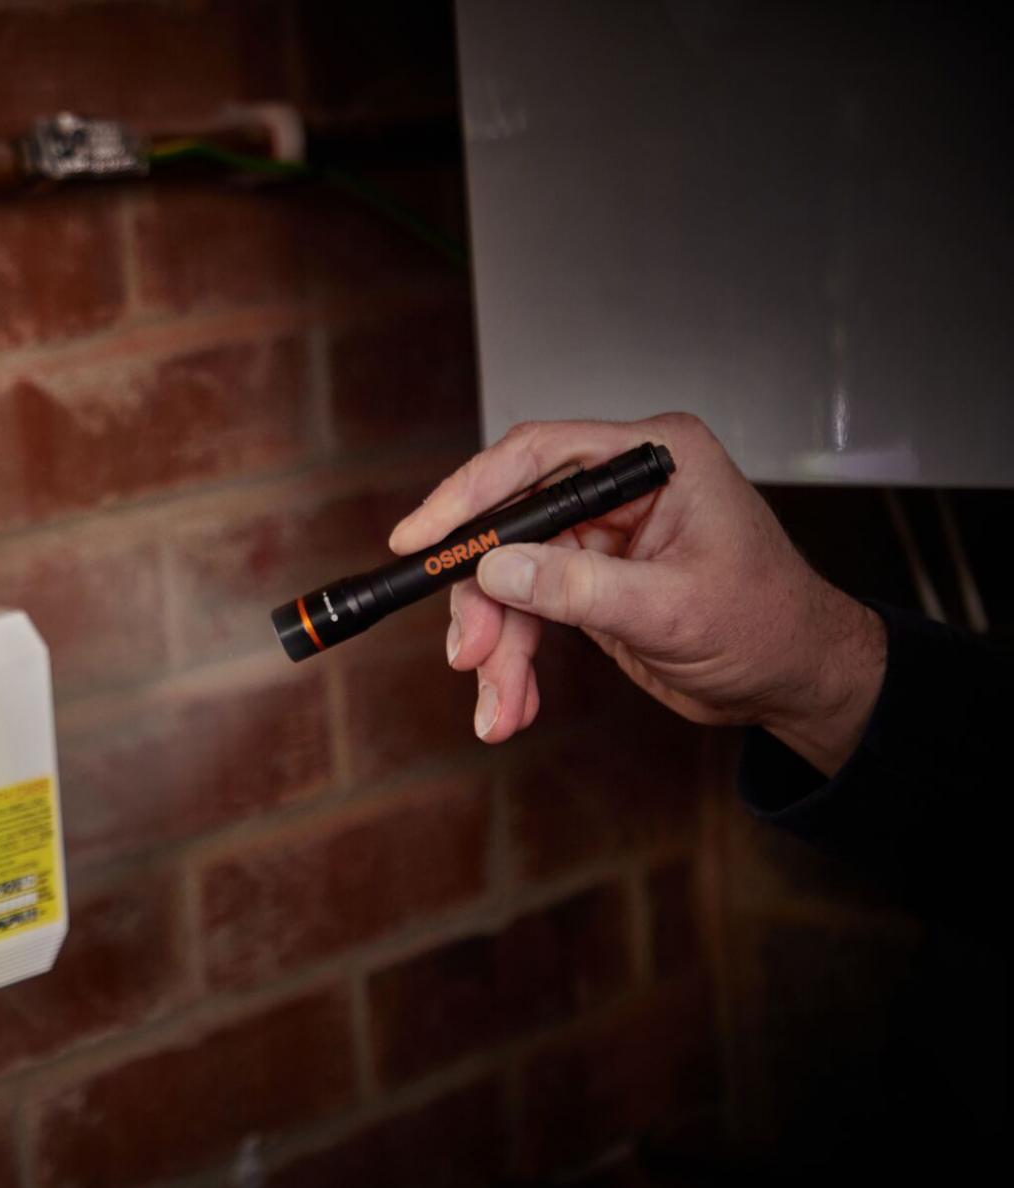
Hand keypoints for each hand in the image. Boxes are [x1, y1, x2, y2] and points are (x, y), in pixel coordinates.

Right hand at [388, 414, 884, 774]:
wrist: (795, 681)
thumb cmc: (768, 627)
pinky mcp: (586, 578)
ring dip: (496, 646)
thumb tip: (497, 566)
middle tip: (469, 653)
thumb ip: (581, 586)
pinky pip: (524, 612)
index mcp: (651, 460)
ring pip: (508, 578)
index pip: (537, 456)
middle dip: (483, 597)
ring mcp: (599, 534)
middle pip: (510, 525)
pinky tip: (512, 703)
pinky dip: (513, 661)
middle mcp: (618, 488)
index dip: (468, 494)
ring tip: (497, 705)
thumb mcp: (673, 610)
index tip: (418, 538)